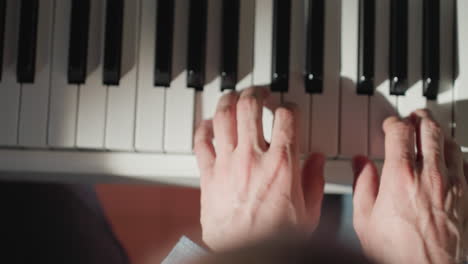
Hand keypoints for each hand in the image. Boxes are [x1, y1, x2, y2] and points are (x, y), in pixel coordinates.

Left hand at [194, 87, 324, 250]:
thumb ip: (314, 181)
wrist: (246, 253)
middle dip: (255, 93)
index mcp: (282, 163)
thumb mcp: (309, 212)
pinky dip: (203, 128)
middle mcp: (253, 156)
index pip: (286, 117)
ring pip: (223, 117)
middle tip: (258, 92)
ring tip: (233, 96)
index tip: (288, 108)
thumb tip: (317, 160)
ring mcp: (227, 163)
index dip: (289, 106)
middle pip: (249, 106)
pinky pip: (201, 142)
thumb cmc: (275, 236)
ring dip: (227, 101)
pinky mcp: (208, 174)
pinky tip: (208, 123)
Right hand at [352, 109, 467, 263]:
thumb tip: (360, 164)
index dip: (394, 123)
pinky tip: (450, 155)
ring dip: (439, 132)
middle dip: (420, 118)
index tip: (390, 125)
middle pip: (430, 130)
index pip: (400, 132)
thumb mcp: (364, 217)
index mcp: (400, 176)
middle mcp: (429, 175)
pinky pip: (465, 163)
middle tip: (414, 116)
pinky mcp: (465, 197)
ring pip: (450, 143)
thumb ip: (363, 184)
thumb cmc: (395, 250)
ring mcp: (452, 185)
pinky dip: (456, 154)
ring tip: (431, 130)